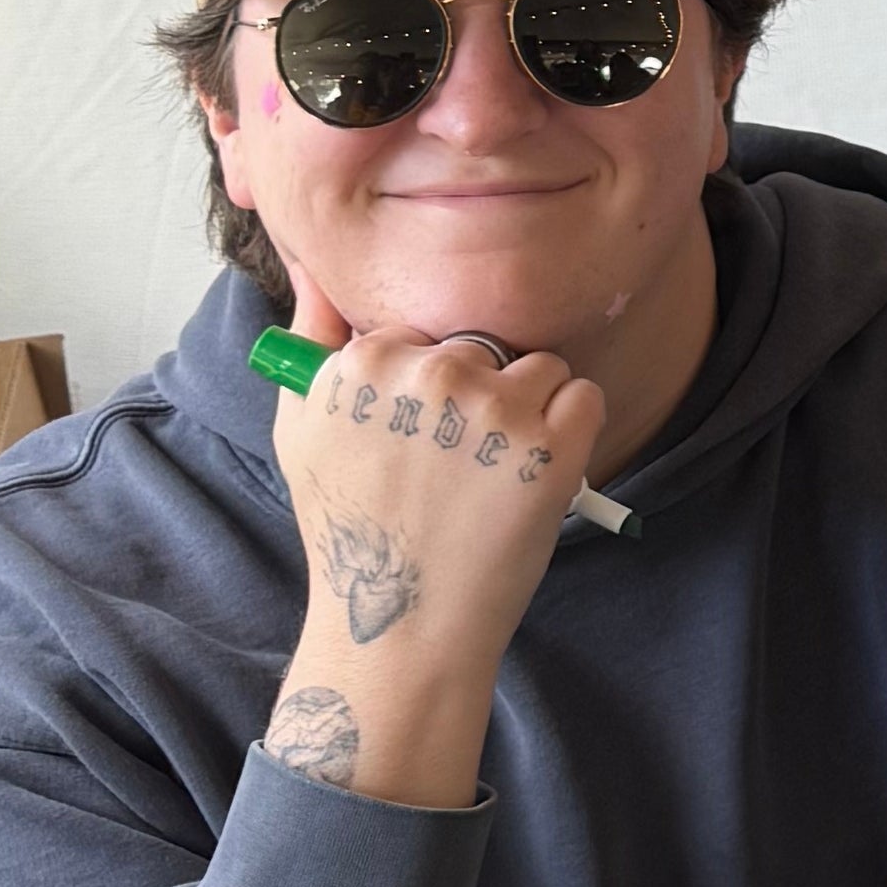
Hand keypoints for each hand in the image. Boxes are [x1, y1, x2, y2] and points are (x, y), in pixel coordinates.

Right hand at [260, 275, 606, 808]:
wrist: (403, 617)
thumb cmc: (352, 528)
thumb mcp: (300, 430)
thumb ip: (309, 344)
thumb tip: (315, 268)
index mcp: (363, 362)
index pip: (424, 334)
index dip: (431, 385)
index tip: (423, 436)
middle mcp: (428, 373)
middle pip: (484, 345)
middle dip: (483, 392)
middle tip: (463, 462)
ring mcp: (493, 408)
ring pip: (541, 365)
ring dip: (534, 408)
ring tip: (500, 471)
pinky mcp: (551, 446)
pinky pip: (586, 396)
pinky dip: (575, 428)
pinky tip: (542, 470)